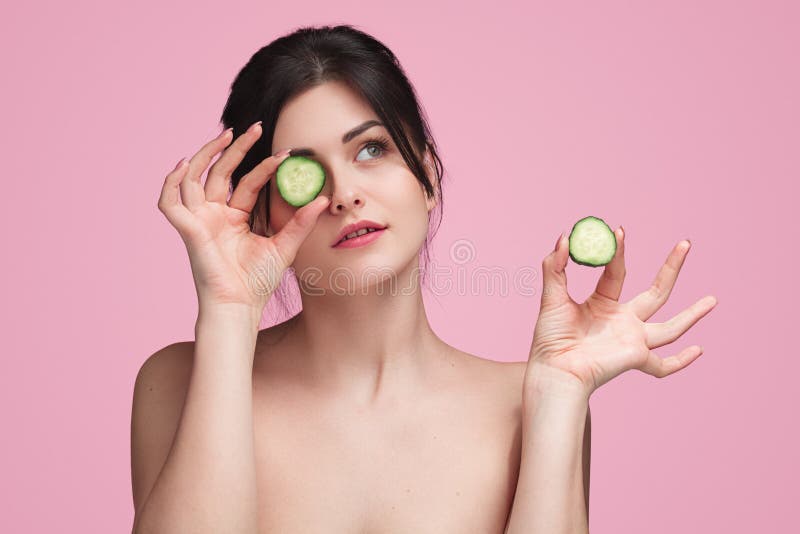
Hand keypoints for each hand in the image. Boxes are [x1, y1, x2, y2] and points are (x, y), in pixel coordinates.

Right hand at [157, 122, 330, 312]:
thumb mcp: (285, 246)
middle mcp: (215, 215)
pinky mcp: (188, 230)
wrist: (242, 305)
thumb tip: (322, 199)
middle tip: (254, 128)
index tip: (286, 153)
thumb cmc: (258, 282)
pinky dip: (170, 183)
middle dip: (235, 148)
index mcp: (235, 218)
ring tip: (226, 135)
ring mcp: (200, 221)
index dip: (264, 166)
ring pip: (193, 178)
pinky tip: (183, 165)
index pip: (247, 182)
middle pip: (219, 172)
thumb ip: (300, 222)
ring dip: (205, 154)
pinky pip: (169, 202)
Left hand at [525, 227, 717, 398]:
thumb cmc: (549, 338)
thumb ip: (554, 267)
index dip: (618, 251)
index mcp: (603, 304)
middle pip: (656, 292)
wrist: (554, 369)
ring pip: (670, 328)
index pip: (617, 272)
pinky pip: (663, 366)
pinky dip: (681, 361)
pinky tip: (699, 351)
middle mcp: (623, 321)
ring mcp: (632, 341)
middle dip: (672, 268)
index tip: (619, 230)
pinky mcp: (637, 358)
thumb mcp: (552, 297)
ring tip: (713, 299)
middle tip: (686, 243)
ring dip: (692, 314)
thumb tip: (564, 237)